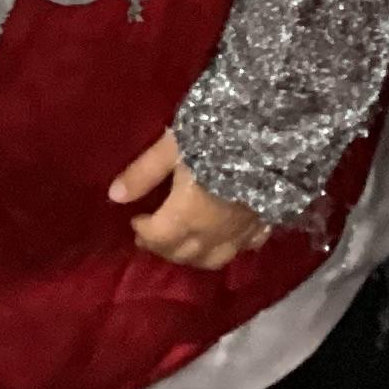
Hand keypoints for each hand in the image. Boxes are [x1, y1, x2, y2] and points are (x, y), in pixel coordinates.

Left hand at [108, 131, 270, 271]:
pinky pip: (248, 246)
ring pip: (214, 259)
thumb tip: (113, 196)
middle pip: (182, 254)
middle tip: (153, 233)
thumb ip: (145, 172)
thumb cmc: (217, 132)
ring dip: (194, 255)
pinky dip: (234, 246)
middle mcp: (213, 233)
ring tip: (185, 241)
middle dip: (163, 246)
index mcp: (187, 216)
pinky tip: (229, 236)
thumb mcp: (174, 145)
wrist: (275, 129)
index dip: (142, 230)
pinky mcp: (267, 221)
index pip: (156, 237)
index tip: (135, 218)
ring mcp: (243, 231)